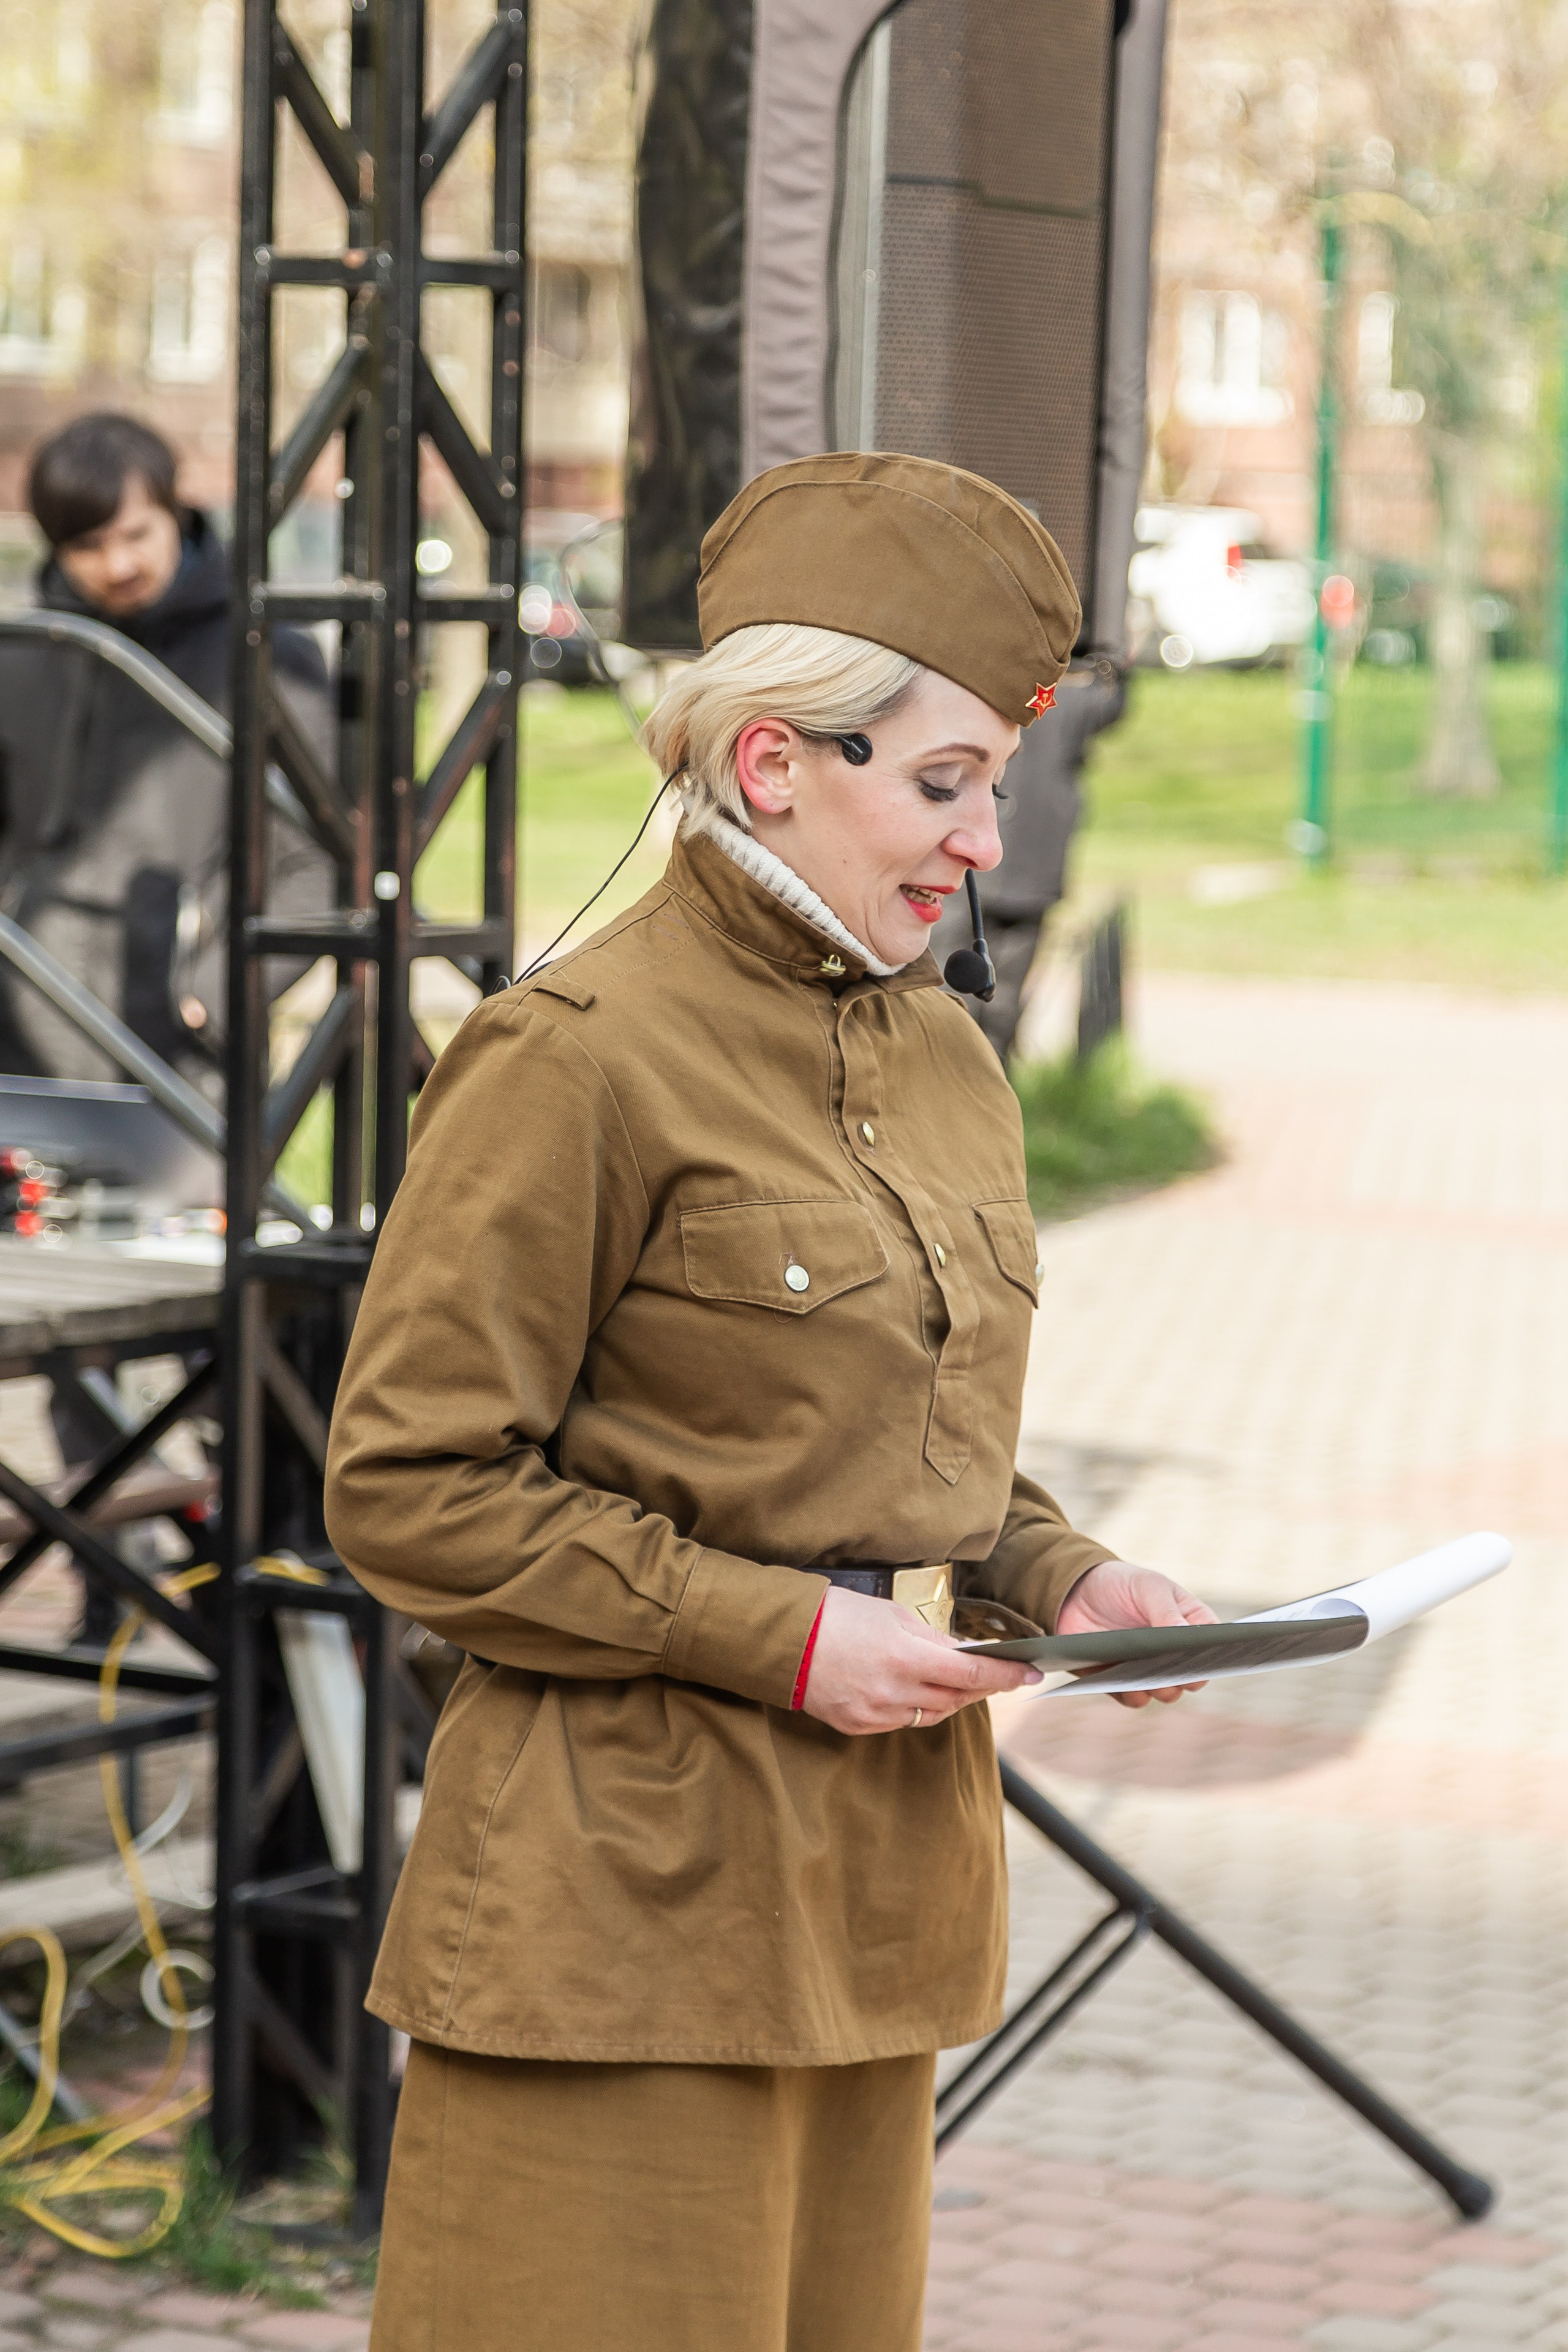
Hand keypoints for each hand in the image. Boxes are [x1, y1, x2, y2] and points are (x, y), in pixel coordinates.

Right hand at [798, 1586, 1040, 1736]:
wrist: (782, 1640)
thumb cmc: (835, 1615)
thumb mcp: (889, 1614)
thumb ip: (930, 1638)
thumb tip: (963, 1653)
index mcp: (904, 1657)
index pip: (971, 1673)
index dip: (1005, 1676)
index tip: (1031, 1674)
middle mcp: (894, 1692)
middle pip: (957, 1698)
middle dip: (982, 1687)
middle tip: (1000, 1676)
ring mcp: (875, 1714)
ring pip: (933, 1714)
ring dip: (953, 1699)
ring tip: (963, 1683)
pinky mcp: (858, 1726)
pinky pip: (902, 1722)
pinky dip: (918, 1708)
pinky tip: (919, 1692)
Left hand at [1056, 1559, 1217, 1710]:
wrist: (1076, 1593)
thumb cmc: (1122, 1583)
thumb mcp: (1147, 1587)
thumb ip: (1166, 1611)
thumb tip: (1186, 1637)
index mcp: (1189, 1624)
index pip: (1212, 1644)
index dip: (1213, 1654)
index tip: (1206, 1658)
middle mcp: (1173, 1653)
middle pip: (1191, 1676)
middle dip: (1185, 1677)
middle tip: (1176, 1673)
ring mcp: (1149, 1670)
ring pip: (1165, 1692)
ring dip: (1162, 1690)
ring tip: (1152, 1681)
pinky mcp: (1122, 1682)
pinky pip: (1134, 1698)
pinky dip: (1133, 1695)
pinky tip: (1129, 1686)